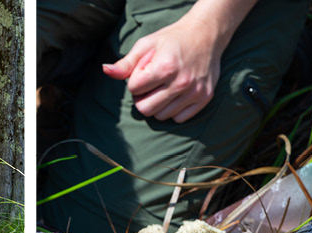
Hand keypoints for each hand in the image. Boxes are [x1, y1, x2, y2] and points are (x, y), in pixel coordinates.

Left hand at [102, 16, 219, 122]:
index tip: (143, 72)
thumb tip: (106, 71)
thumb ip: (126, 63)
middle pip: (145, 109)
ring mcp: (195, 92)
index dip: (134, 81)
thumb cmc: (172, 39)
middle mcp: (181, 82)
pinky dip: (173, 110)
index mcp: (165, 67)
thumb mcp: (146, 45)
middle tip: (149, 85)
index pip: (134, 89)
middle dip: (142, 98)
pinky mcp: (205, 98)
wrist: (206, 34)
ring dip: (157, 105)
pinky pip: (179, 118)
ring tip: (163, 87)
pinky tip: (175, 94)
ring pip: (161, 116)